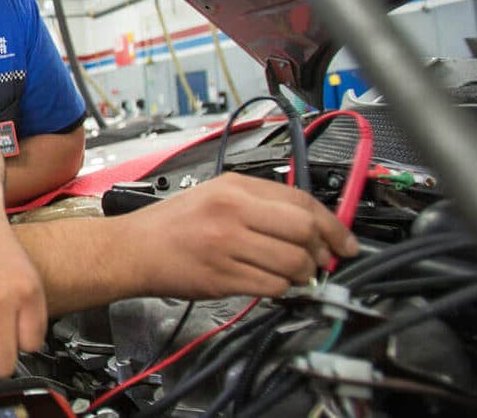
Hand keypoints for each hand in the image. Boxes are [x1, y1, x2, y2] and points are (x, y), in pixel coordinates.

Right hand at [127, 172, 358, 298]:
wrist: (132, 249)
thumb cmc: (171, 225)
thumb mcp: (215, 194)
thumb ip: (260, 203)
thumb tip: (309, 223)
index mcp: (234, 187)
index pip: (301, 201)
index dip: (332, 224)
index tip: (344, 239)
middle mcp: (232, 211)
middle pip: (304, 230)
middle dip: (323, 251)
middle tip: (323, 260)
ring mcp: (226, 245)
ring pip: (292, 262)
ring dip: (303, 274)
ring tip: (296, 275)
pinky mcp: (221, 276)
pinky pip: (271, 286)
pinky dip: (282, 290)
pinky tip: (274, 285)